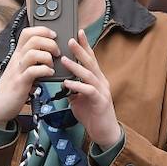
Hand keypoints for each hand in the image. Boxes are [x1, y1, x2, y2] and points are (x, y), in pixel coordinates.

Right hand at [0, 26, 60, 127]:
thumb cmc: (13, 88)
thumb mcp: (22, 70)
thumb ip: (33, 61)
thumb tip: (50, 54)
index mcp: (18, 54)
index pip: (27, 32)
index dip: (42, 30)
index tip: (54, 35)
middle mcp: (17, 59)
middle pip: (33, 39)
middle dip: (50, 43)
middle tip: (57, 53)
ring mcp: (17, 70)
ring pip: (33, 52)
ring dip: (48, 56)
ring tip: (52, 65)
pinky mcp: (20, 82)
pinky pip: (33, 71)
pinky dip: (45, 70)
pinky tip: (50, 74)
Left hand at [61, 30, 121, 148]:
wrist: (104, 132)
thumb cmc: (92, 114)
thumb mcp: (79, 99)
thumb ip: (73, 88)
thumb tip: (62, 81)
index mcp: (96, 79)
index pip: (90, 59)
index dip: (85, 46)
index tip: (78, 33)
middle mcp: (101, 82)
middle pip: (91, 62)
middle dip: (81, 50)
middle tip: (70, 39)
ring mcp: (102, 91)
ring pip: (89, 75)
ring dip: (77, 66)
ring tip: (65, 60)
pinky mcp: (100, 102)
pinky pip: (88, 91)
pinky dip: (77, 86)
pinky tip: (67, 83)